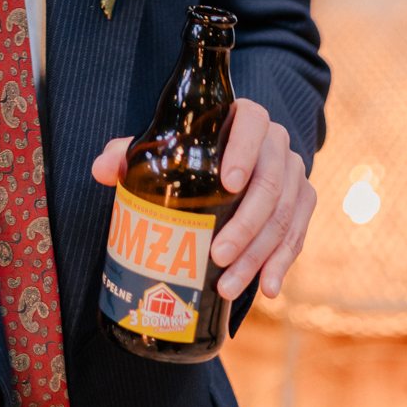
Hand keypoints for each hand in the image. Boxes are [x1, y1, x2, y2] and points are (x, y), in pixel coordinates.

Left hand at [90, 98, 315, 300]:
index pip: (252, 126)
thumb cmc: (190, 151)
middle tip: (217, 256)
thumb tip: (101, 169)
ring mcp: (294, 174)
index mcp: (247, 117)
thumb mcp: (163, 147)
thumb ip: (130, 153)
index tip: (227, 182)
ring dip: (258, 255)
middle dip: (245, 225)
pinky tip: (265, 288)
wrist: (233, 161)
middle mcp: (277, 143)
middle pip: (270, 184)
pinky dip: (281, 264)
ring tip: (227, 285)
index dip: (243, 152)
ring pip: (284, 217)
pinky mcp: (304, 202)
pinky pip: (298, 236)